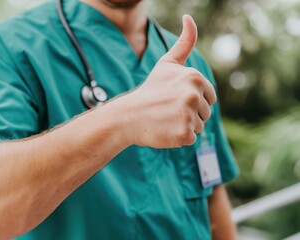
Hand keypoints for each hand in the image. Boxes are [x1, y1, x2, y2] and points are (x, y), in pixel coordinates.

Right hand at [119, 15, 216, 147]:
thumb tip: (188, 16)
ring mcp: (189, 115)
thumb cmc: (149, 90)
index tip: (173, 98)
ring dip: (184, 126)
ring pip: (199, 126)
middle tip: (167, 110)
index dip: (193, 100)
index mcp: (194, 77)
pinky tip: (164, 130)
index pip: (210, 97)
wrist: (128, 116)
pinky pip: (190, 139)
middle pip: (206, 113)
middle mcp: (194, 95)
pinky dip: (178, 138)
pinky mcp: (184, 134)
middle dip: (189, 114)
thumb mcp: (167, 63)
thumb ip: (184, 42)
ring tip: (165, 119)